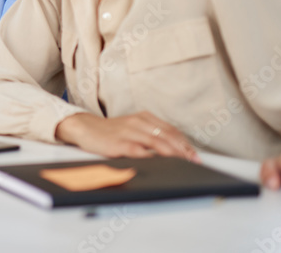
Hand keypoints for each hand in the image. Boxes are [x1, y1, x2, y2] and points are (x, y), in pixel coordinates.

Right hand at [55, 111, 199, 161]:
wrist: (85, 128)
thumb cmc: (111, 132)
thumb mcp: (133, 127)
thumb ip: (151, 134)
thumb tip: (174, 149)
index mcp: (143, 117)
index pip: (170, 130)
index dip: (184, 143)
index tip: (194, 155)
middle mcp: (138, 122)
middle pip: (167, 136)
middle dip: (183, 150)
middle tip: (194, 161)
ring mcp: (129, 133)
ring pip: (157, 143)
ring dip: (173, 154)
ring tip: (184, 163)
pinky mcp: (119, 144)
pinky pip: (139, 151)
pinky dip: (152, 157)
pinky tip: (160, 164)